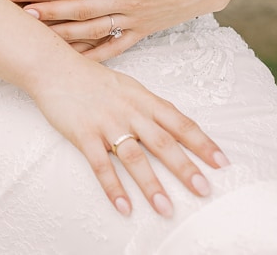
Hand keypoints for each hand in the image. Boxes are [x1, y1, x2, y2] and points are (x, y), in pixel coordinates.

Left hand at [19, 0, 239, 60]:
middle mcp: (129, 1)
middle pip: (81, 8)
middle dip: (48, 10)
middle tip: (18, 12)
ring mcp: (135, 20)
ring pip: (92, 31)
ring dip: (63, 34)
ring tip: (36, 34)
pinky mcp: (141, 33)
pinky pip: (113, 48)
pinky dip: (91, 55)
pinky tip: (70, 60)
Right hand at [30, 54, 228, 216]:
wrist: (54, 67)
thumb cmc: (92, 79)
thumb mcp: (128, 87)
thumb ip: (150, 108)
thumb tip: (175, 127)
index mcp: (144, 99)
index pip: (180, 122)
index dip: (202, 143)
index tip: (222, 162)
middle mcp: (129, 111)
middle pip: (162, 142)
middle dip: (185, 168)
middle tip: (204, 190)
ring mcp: (105, 122)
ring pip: (133, 157)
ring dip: (151, 185)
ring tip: (166, 209)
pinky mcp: (83, 134)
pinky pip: (100, 165)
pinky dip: (113, 187)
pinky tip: (124, 206)